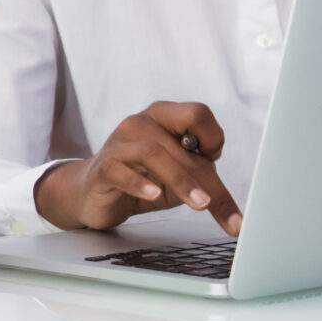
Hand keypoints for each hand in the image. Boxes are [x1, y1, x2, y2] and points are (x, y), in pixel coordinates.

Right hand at [34, 102, 242, 235]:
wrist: (91, 193)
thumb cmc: (140, 180)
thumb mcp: (177, 177)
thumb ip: (199, 175)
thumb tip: (230, 198)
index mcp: (164, 116)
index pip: (198, 114)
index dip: (212, 137)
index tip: (214, 162)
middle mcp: (142, 122)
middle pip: (183, 143)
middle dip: (207, 179)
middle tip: (221, 206)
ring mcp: (120, 142)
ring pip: (154, 153)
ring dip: (182, 180)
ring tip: (200, 204)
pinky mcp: (103, 166)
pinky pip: (121, 170)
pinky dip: (139, 183)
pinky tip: (154, 195)